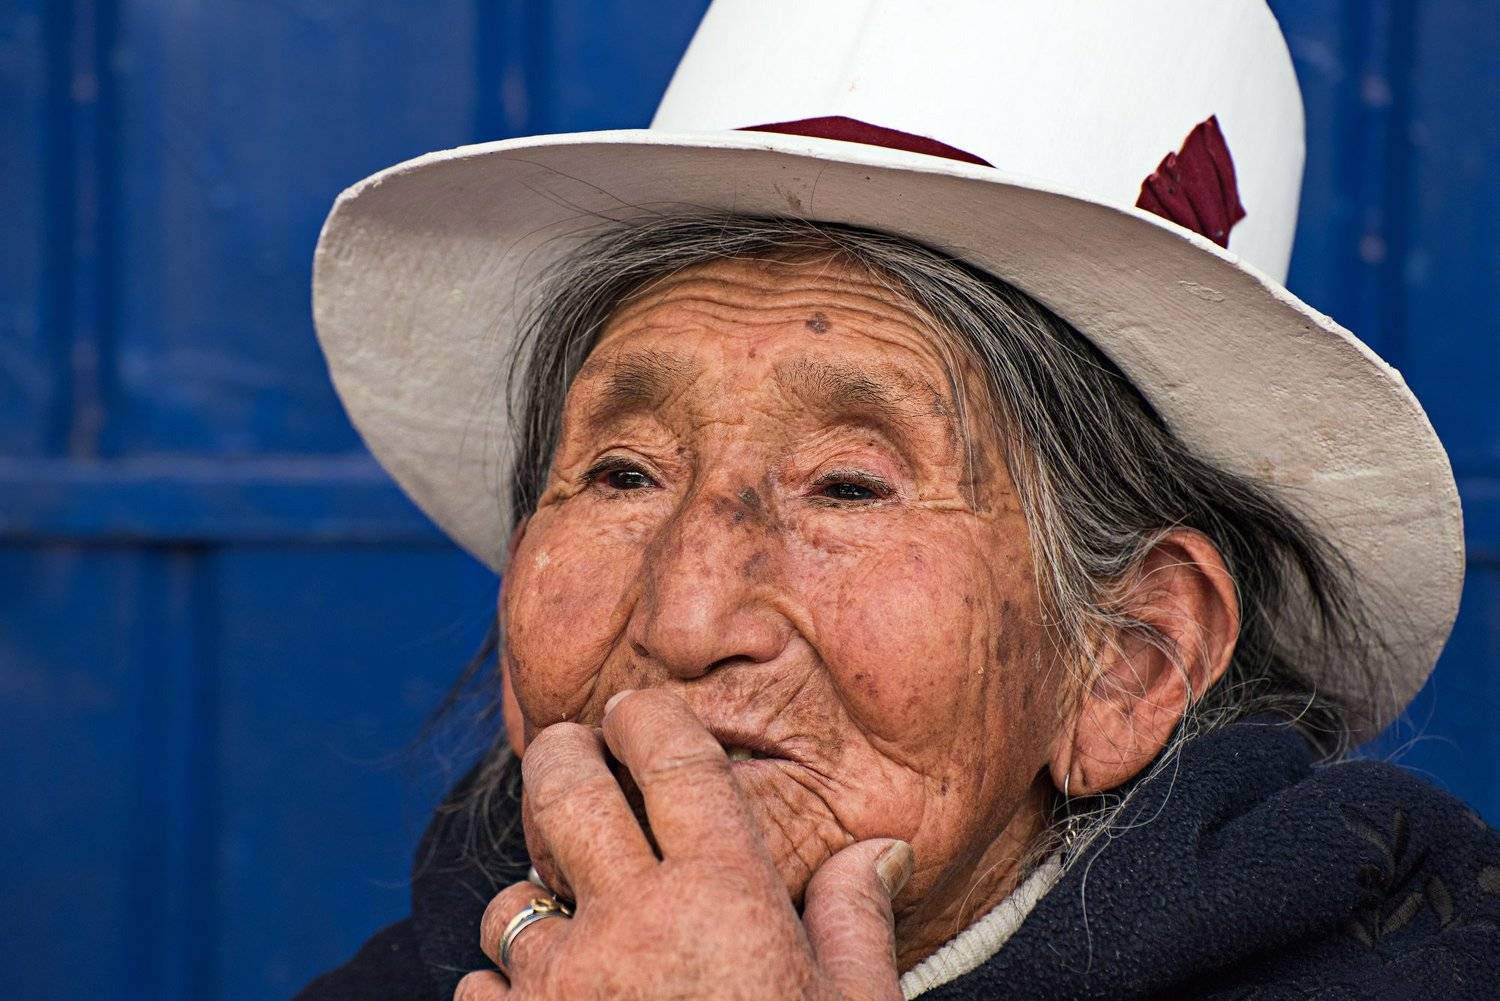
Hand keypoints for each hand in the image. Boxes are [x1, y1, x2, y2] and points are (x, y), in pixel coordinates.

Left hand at [454, 688, 913, 1000]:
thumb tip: (878, 849)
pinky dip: (508, 999)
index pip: (671, 755)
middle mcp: (632, 923)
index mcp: (727, 896)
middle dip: (563, 756)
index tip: (638, 712)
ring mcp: (561, 991)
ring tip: (576, 930)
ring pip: (511, 898)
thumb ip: (857, 917)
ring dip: (535, 903)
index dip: (647, 715)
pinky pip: (480, 995)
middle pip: (564, 787)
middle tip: (574, 756)